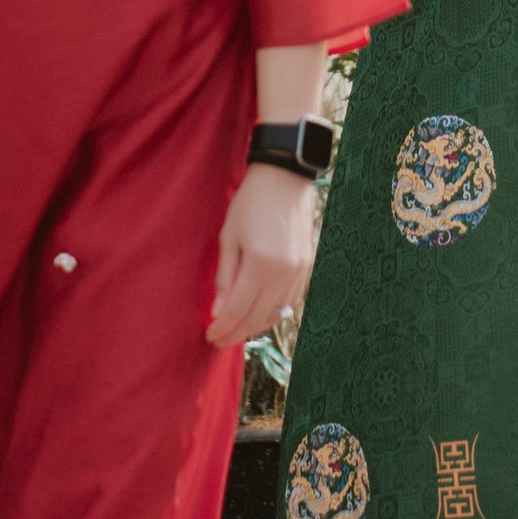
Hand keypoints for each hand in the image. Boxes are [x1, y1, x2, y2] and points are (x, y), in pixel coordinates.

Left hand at [208, 160, 319, 345]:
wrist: (284, 179)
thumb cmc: (249, 203)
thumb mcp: (229, 237)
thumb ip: (225, 277)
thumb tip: (219, 312)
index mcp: (261, 263)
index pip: (238, 310)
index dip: (223, 328)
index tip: (210, 336)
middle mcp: (284, 273)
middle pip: (257, 317)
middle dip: (236, 333)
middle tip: (219, 339)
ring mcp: (299, 272)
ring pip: (276, 315)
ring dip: (254, 326)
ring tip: (235, 330)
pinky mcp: (307, 268)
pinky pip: (290, 303)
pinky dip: (273, 313)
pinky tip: (258, 314)